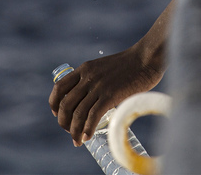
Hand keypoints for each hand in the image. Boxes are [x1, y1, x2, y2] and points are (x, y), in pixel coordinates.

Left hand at [49, 46, 163, 146]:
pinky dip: (87, 129)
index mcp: (85, 69)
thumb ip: (97, 80)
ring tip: (77, 142)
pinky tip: (87, 137)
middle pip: (65, 104)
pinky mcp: (110, 95)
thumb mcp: (105, 68)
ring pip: (78, 113)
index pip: (59, 87)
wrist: (146, 58)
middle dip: (64, 122)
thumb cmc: (131, 65)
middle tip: (70, 132)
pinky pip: (93, 115)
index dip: (54, 103)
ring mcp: (98, 86)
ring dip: (75, 131)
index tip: (56, 113)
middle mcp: (87, 77)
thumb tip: (94, 99)